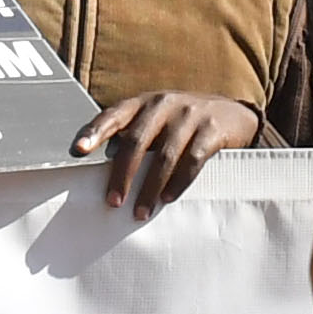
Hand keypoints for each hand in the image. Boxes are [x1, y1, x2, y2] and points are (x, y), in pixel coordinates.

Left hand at [75, 90, 260, 217]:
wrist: (233, 114)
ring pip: (164, 155)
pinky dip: (178, 182)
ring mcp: (189, 115)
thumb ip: (134, 135)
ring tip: (140, 211)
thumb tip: (102, 172)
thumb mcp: (157, 120)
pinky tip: (167, 198)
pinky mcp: (212, 130)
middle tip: (113, 201)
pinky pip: (192, 160)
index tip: (79, 150)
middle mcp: (164, 103)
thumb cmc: (182, 123)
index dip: (95, 131)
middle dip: (123, 174)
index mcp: (144, 102)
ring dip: (150, 187)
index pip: (114, 114)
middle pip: (137, 140)